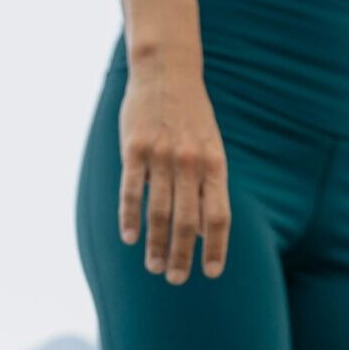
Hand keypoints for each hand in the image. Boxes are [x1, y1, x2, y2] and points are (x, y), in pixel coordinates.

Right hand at [117, 51, 231, 284]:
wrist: (167, 70)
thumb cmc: (191, 116)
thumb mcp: (210, 148)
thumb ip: (209, 187)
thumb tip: (206, 231)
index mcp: (214, 165)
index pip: (219, 216)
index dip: (217, 247)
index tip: (212, 273)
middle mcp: (190, 163)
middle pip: (188, 221)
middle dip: (183, 255)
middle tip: (176, 279)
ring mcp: (162, 156)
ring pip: (159, 211)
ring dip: (157, 245)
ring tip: (155, 267)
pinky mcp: (135, 148)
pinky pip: (131, 190)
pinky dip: (130, 217)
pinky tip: (129, 238)